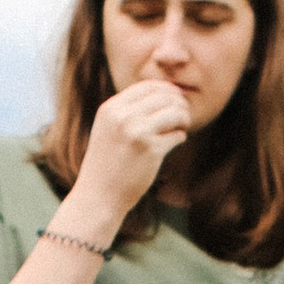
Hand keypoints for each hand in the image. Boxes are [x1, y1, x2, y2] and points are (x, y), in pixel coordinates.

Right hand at [81, 76, 193, 218]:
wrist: (99, 196)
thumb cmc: (107, 164)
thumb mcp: (108, 129)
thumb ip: (127, 111)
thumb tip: (162, 95)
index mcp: (111, 109)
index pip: (147, 87)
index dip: (167, 90)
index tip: (176, 98)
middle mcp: (123, 117)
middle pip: (164, 97)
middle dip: (179, 104)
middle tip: (184, 116)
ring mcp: (137, 133)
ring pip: (175, 113)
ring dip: (184, 119)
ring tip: (182, 127)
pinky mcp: (151, 150)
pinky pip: (177, 135)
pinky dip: (180, 137)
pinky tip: (175, 142)